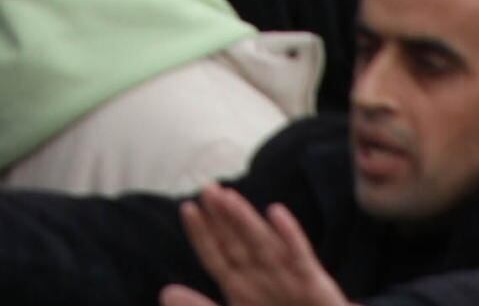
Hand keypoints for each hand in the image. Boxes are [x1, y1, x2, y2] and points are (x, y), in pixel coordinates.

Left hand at [168, 184, 357, 305]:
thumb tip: (165, 292)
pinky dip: (290, 236)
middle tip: (207, 187)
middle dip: (221, 217)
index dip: (202, 234)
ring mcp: (287, 278)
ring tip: (229, 197)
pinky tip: (277, 212)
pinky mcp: (313, 284)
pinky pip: (300, 258)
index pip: (216, 255)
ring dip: (247, 221)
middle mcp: (261, 277)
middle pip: (237, 243)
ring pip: (263, 244)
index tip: (187, 208)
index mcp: (240, 287)